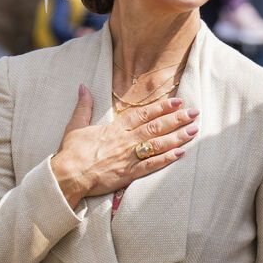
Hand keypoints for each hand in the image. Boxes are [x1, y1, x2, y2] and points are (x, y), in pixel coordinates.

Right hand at [47, 85, 197, 208]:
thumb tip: (82, 87)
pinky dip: (167, 159)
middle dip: (176, 119)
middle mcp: (125, 141)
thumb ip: (83, 106)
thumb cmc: (71, 152)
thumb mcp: (75, 125)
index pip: (143, 114)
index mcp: (114, 128)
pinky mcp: (129, 174)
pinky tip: (181, 153)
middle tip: (194, 113)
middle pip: (155, 127)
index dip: (161, 107)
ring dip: (177, 136)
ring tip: (193, 130)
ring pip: (157, 144)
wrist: (68, 175)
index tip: (177, 101)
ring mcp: (129, 157)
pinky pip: (151, 165)